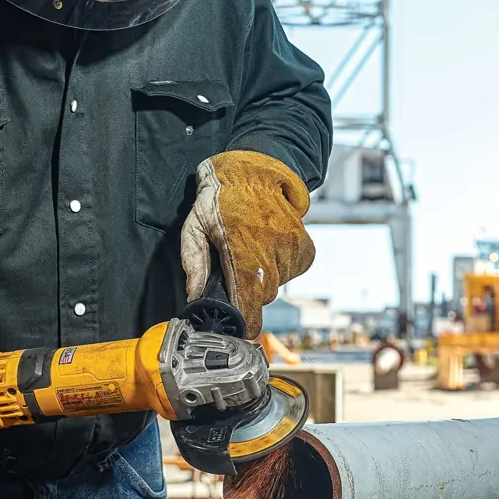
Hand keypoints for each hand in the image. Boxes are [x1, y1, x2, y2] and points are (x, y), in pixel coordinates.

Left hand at [180, 150, 314, 337]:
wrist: (255, 169)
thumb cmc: (220, 198)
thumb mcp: (194, 226)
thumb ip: (194, 263)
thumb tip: (194, 297)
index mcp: (242, 247)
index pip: (250, 299)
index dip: (246, 321)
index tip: (242, 329)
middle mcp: (271, 249)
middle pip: (262, 295)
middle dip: (249, 292)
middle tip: (235, 273)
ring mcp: (292, 247)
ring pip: (278, 285)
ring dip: (264, 279)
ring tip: (252, 253)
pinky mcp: (305, 246)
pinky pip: (293, 273)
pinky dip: (282, 270)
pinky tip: (269, 251)